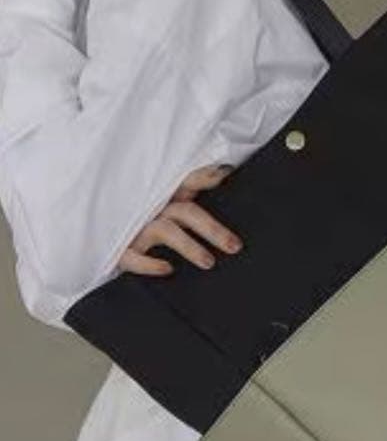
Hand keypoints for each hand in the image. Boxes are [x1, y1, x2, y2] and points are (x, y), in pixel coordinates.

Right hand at [117, 164, 242, 276]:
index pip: (187, 180)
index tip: (225, 175)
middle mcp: (153, 208)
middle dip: (212, 229)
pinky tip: (167, 269)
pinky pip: (133, 257)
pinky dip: (149, 264)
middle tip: (234, 246)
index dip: (204, 176)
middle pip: (187, 212)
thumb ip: (193, 187)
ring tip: (209, 262)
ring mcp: (136, 228)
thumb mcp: (166, 200)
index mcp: (165, 194)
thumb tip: (223, 171)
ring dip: (189, 246)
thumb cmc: (141, 217)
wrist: (97, 234)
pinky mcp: (119, 249)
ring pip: (166, 232)